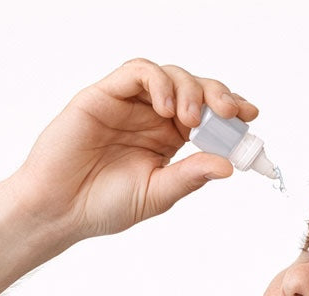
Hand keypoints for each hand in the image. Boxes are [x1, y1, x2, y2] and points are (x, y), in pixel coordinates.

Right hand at [6, 58, 259, 241]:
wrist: (58, 209)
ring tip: (191, 119)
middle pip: (195, 88)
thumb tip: (228, 165)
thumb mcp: (157, 194)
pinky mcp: (104, 94)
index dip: (231, 109)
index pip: (208, 114)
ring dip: (190, 89)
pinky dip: (158, 82)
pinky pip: (138, 72)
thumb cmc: (102, 205)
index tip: (250, 117)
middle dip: (218, 95)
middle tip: (230, 113)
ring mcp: (129, 103)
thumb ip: (190, 176)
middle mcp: (151, 116)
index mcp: (168, 139)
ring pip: (170, 75)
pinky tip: (165, 108)